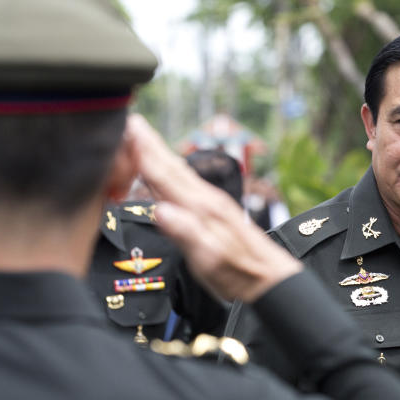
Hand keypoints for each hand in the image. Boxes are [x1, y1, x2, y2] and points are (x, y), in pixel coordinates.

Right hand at [125, 114, 302, 302]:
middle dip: (149, 144)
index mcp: (200, 208)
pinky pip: (187, 185)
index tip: (127, 128)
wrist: (272, 279)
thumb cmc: (240, 273)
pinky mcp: (216, 212)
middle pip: (170, 167)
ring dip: (160, 155)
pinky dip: (172, 173)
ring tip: (144, 139)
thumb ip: (185, 233)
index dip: (143, 152)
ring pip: (179, 174)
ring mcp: (212, 204)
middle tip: (130, 120)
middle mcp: (206, 200)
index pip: (164, 175)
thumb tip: (159, 210)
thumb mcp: (209, 259)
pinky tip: (169, 173)